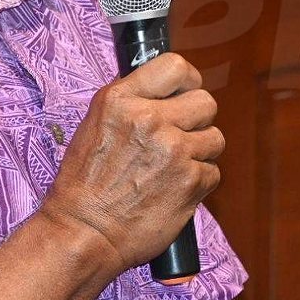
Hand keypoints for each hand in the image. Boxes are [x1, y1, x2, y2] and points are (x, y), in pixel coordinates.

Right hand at [40, 53, 222, 273]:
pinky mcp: (191, 181)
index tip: (183, 95)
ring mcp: (174, 150)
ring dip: (199, 152)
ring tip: (173, 167)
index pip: (176, 67)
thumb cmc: (84, 184)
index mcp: (121, 100)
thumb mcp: (95, 124)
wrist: (84, 233)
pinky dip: (197, 182)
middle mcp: (149, 119)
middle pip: (205, 102)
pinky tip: (173, 189)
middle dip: (196, 120)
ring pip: (215, 138)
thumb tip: (163, 88)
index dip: (187, 81)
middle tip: (178, 137)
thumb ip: (130, 102)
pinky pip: (212, 171)